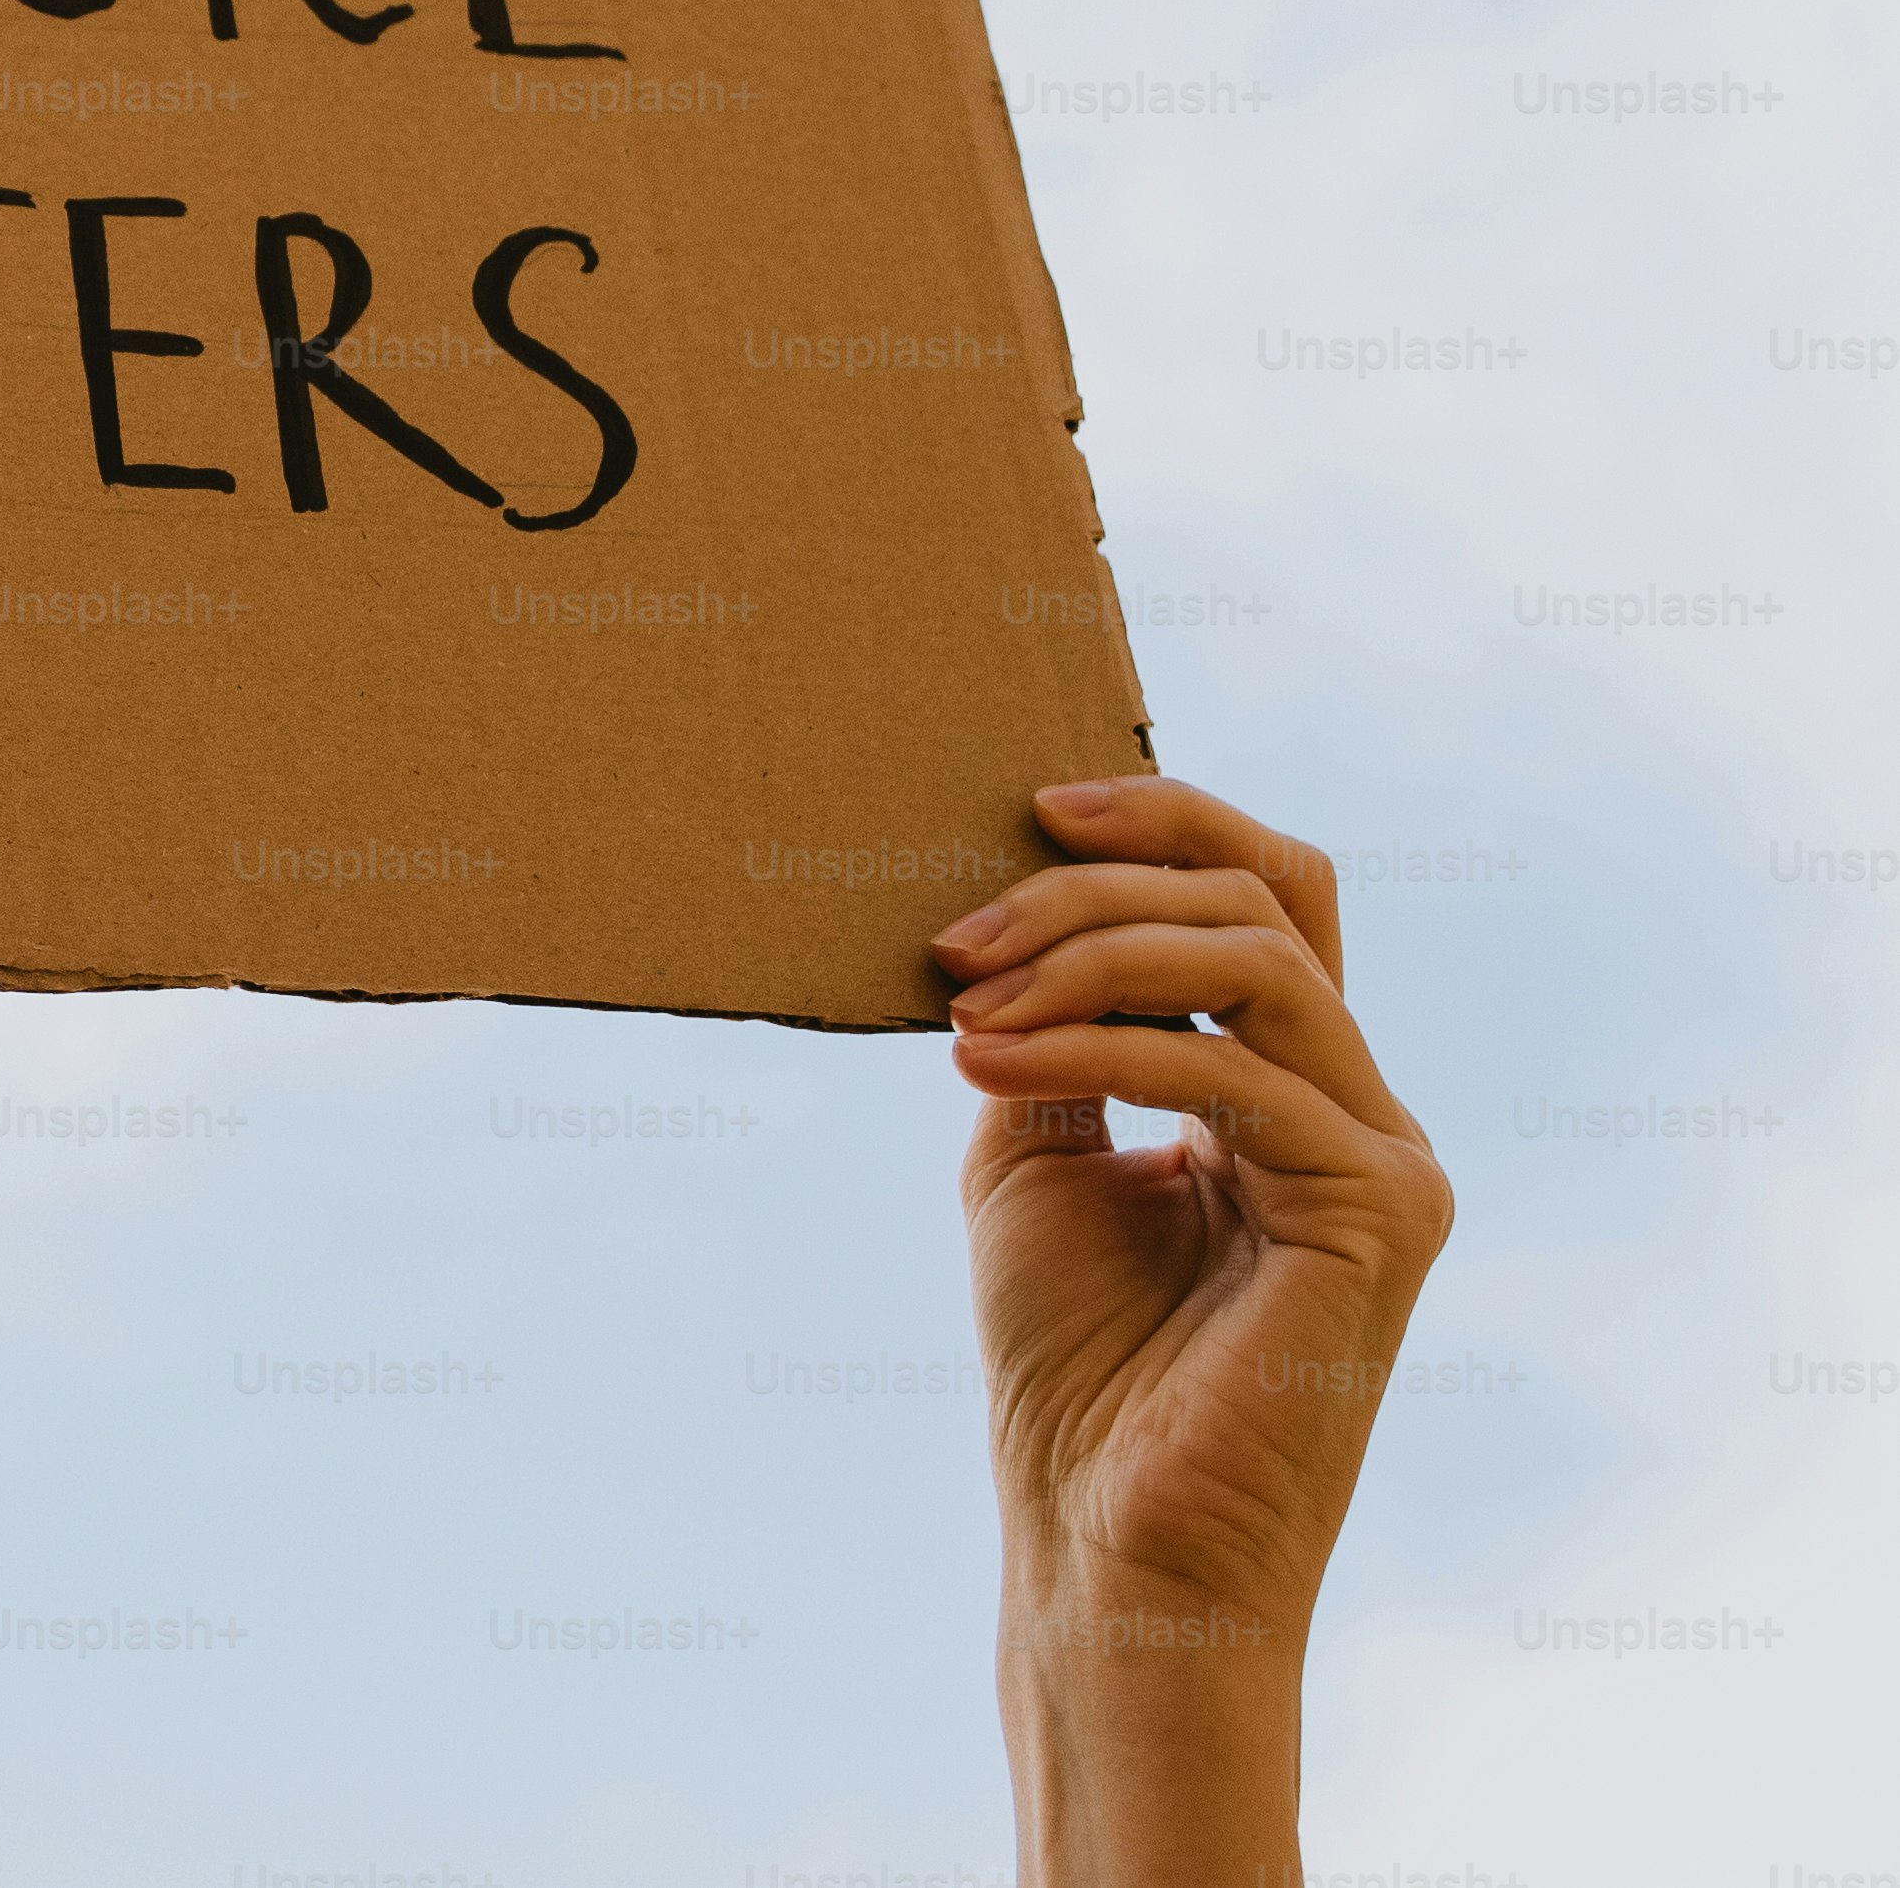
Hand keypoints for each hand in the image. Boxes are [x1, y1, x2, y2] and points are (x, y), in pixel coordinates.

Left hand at [935, 775, 1452, 1882]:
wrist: (1110, 1541)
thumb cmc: (1074, 1372)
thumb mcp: (1032, 1158)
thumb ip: (1049, 1033)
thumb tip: (1008, 919)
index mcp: (1287, 1091)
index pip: (1266, 898)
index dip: (1165, 823)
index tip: (1024, 804)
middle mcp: (1358, 1111)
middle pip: (1263, 901)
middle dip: (1096, 888)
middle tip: (959, 935)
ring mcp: (1386, 1160)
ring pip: (1257, 962)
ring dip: (1087, 955)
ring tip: (966, 1002)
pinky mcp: (1382, 1215)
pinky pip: (1232, 1074)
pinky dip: (1096, 1047)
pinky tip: (990, 1062)